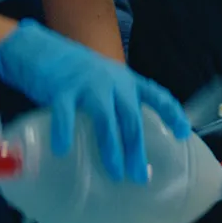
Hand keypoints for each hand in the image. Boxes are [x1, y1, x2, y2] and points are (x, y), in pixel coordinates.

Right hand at [0, 20, 190, 183]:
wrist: (38, 47)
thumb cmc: (70, 69)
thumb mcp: (100, 79)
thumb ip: (112, 102)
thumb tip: (120, 140)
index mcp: (123, 79)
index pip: (155, 94)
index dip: (171, 113)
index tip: (183, 133)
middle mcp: (111, 81)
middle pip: (131, 118)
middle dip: (136, 149)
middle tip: (139, 175)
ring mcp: (86, 84)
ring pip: (106, 120)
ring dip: (112, 149)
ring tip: (115, 173)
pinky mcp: (61, 88)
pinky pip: (65, 115)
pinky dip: (65, 133)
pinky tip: (63, 150)